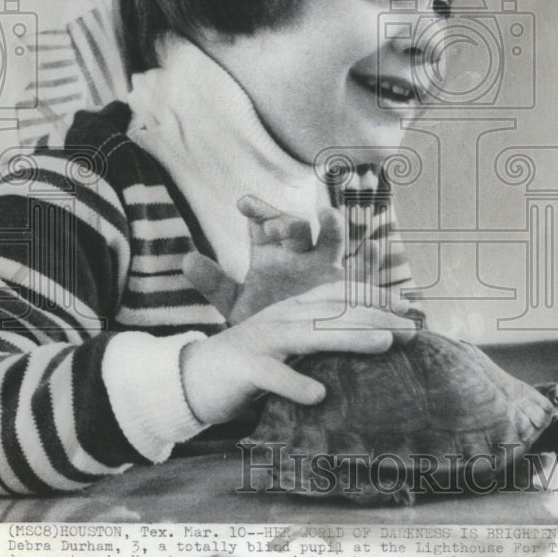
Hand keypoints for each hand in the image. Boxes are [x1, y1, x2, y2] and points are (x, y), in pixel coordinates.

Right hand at [180, 280, 409, 425]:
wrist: (193, 378)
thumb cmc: (252, 365)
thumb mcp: (289, 347)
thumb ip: (319, 341)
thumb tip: (370, 344)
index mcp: (293, 310)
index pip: (339, 296)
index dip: (375, 298)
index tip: (409, 307)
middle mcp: (281, 318)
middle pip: (333, 312)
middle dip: (375, 316)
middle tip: (411, 327)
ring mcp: (262, 341)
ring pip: (309, 335)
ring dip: (348, 337)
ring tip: (384, 343)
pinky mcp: (244, 368)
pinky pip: (271, 377)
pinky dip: (293, 385)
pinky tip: (318, 396)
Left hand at [183, 195, 380, 323]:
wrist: (296, 352)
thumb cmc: (264, 323)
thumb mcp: (238, 306)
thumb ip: (215, 283)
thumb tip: (185, 260)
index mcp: (271, 251)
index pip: (263, 223)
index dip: (257, 209)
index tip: (245, 204)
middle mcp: (300, 252)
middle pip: (296, 227)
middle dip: (287, 223)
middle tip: (274, 228)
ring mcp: (327, 266)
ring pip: (331, 237)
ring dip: (330, 225)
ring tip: (327, 215)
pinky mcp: (349, 287)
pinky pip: (362, 269)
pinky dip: (369, 258)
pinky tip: (372, 246)